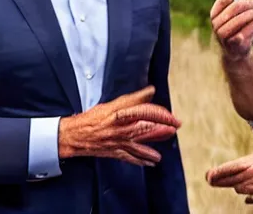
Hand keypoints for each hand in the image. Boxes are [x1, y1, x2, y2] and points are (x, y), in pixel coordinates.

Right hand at [59, 85, 179, 166]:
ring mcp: (120, 142)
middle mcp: (124, 128)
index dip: (161, 113)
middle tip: (176, 126)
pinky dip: (142, 160)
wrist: (75, 134)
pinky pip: (132, 158)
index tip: (171, 114)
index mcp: (123, 114)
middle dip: (164, 128)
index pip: (147, 111)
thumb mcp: (114, 103)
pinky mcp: (116, 152)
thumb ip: (134, 98)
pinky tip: (152, 162)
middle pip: (148, 128)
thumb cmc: (93, 117)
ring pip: (142, 145)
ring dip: (156, 146)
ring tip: (168, 145)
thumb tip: (151, 91)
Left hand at [206, 146, 252, 203]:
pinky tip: (240, 187)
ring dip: (231, 183)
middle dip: (219, 180)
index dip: (218, 172)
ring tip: (223, 180)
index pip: (232, 169)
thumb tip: (245, 163)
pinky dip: (243, 190)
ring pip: (238, 188)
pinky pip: (248, 196)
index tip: (208, 174)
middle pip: (231, 181)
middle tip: (209, 178)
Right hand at [210, 0, 252, 60]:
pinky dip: (251, 27)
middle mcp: (216, 25)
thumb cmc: (235, 30)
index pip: (223, 0)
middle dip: (250, 4)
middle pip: (235, 8)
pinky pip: (245, 32)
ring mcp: (223, 35)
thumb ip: (238, 7)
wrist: (233, 52)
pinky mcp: (232, 45)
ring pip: (240, 19)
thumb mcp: (232, 18)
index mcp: (214, 15)